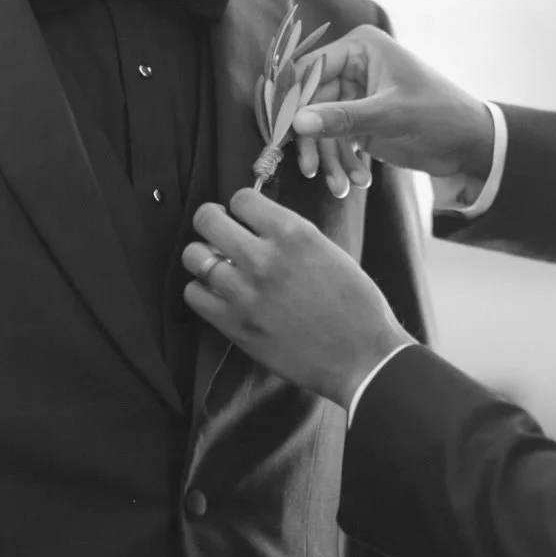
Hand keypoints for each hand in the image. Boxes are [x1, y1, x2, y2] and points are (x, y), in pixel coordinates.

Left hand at [182, 189, 414, 408]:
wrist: (361, 358)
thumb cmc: (355, 306)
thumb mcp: (330, 252)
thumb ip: (291, 236)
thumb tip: (260, 227)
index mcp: (293, 233)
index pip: (241, 198)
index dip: (242, 207)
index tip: (245, 218)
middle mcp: (264, 257)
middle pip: (207, 220)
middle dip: (211, 222)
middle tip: (220, 233)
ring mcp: (244, 292)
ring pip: (193, 256)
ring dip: (204, 257)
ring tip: (219, 265)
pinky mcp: (234, 324)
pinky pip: (193, 294)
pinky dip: (201, 290)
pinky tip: (219, 294)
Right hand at [292, 26, 493, 195]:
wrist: (470, 144)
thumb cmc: (439, 116)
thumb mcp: (390, 116)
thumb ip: (341, 118)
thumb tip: (295, 122)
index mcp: (360, 48)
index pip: (310, 70)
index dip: (293, 102)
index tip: (283, 133)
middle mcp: (352, 66)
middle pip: (310, 103)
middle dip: (314, 141)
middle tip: (312, 170)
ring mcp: (354, 95)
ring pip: (321, 127)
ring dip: (329, 159)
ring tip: (341, 186)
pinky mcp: (358, 120)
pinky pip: (335, 141)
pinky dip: (341, 163)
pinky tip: (356, 181)